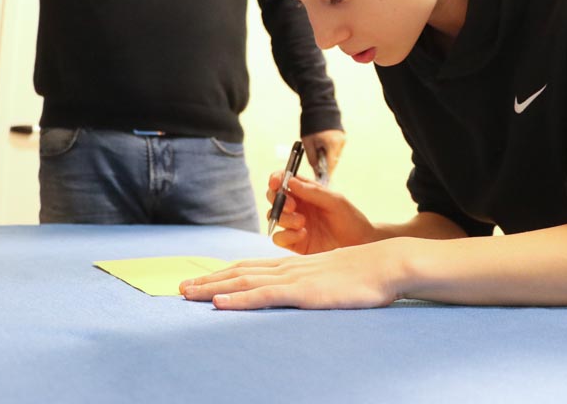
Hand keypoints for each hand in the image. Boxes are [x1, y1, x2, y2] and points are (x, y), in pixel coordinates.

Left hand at [179, 240, 403, 309]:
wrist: (385, 265)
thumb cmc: (364, 275)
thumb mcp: (331, 278)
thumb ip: (312, 283)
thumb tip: (302, 293)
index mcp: (295, 265)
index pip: (250, 267)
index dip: (223, 273)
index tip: (201, 280)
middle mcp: (288, 267)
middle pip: (240, 271)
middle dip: (208, 279)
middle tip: (180, 287)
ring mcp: (294, 278)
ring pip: (244, 281)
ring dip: (213, 287)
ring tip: (187, 293)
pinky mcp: (303, 292)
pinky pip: (264, 295)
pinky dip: (238, 298)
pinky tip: (219, 302)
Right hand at [266, 172, 374, 253]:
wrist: (359, 244)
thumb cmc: (350, 219)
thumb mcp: (335, 201)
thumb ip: (313, 192)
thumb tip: (290, 181)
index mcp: (306, 192)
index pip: (284, 180)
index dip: (276, 179)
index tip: (276, 183)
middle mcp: (298, 206)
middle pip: (274, 197)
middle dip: (278, 199)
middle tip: (292, 206)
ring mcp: (294, 225)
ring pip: (274, 216)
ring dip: (285, 218)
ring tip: (303, 222)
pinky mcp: (294, 243)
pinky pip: (279, 238)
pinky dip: (287, 236)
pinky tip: (303, 235)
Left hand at [301, 129, 344, 179]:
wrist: (319, 108)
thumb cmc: (311, 124)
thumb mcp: (308, 143)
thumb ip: (312, 158)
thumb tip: (315, 170)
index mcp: (332, 144)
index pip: (330, 165)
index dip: (325, 175)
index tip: (322, 183)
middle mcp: (340, 143)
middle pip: (333, 162)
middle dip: (325, 169)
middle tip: (317, 175)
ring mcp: (342, 140)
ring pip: (335, 157)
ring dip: (327, 161)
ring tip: (318, 160)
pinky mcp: (342, 138)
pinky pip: (336, 151)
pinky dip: (329, 154)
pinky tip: (322, 153)